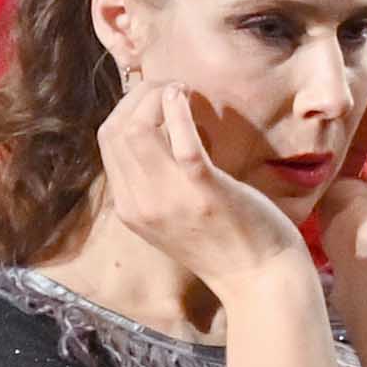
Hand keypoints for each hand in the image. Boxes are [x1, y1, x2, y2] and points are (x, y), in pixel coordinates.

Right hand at [95, 78, 315, 304]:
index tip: (154, 96)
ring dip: (155, 96)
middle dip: (138, 95)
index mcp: (130, 209)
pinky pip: (181, 142)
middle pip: (115, 130)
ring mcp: (171, 199)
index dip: (127, 108)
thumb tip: (155, 132)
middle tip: (168, 86)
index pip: (108, 142)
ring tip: (179, 89)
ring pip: (136, 130)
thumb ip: (156, 183)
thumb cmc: (223, 242)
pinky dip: (178, 110)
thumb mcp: (172, 217)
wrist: (259, 280)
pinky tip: (185, 96)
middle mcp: (141, 205)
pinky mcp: (205, 192)